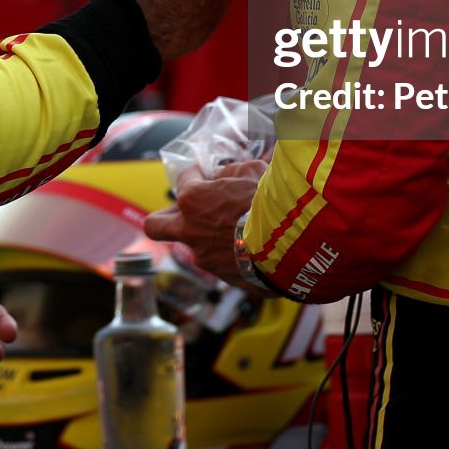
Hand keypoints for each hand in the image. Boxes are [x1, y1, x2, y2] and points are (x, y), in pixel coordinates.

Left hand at [143, 159, 265, 293]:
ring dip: (205, 237)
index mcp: (192, 200)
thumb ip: (232, 172)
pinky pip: (219, 264)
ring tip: (230, 230)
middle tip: (186, 210)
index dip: (196, 173)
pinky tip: (249, 248)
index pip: (184, 178)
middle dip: (167, 216)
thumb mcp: (252, 170)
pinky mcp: (225, 277)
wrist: (293, 241)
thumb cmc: (271, 200)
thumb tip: (227, 176)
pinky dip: (229, 255)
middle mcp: (190, 230)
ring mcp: (205, 258)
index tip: (206, 173)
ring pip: (192, 247)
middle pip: (156, 225)